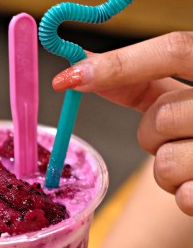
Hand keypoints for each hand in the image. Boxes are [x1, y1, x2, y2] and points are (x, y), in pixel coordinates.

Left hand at [52, 32, 192, 214]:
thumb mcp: (185, 93)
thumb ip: (138, 77)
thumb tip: (78, 59)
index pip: (175, 49)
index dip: (118, 64)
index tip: (67, 78)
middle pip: (161, 117)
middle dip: (152, 134)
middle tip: (178, 136)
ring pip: (167, 163)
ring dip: (168, 170)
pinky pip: (186, 198)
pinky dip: (186, 197)